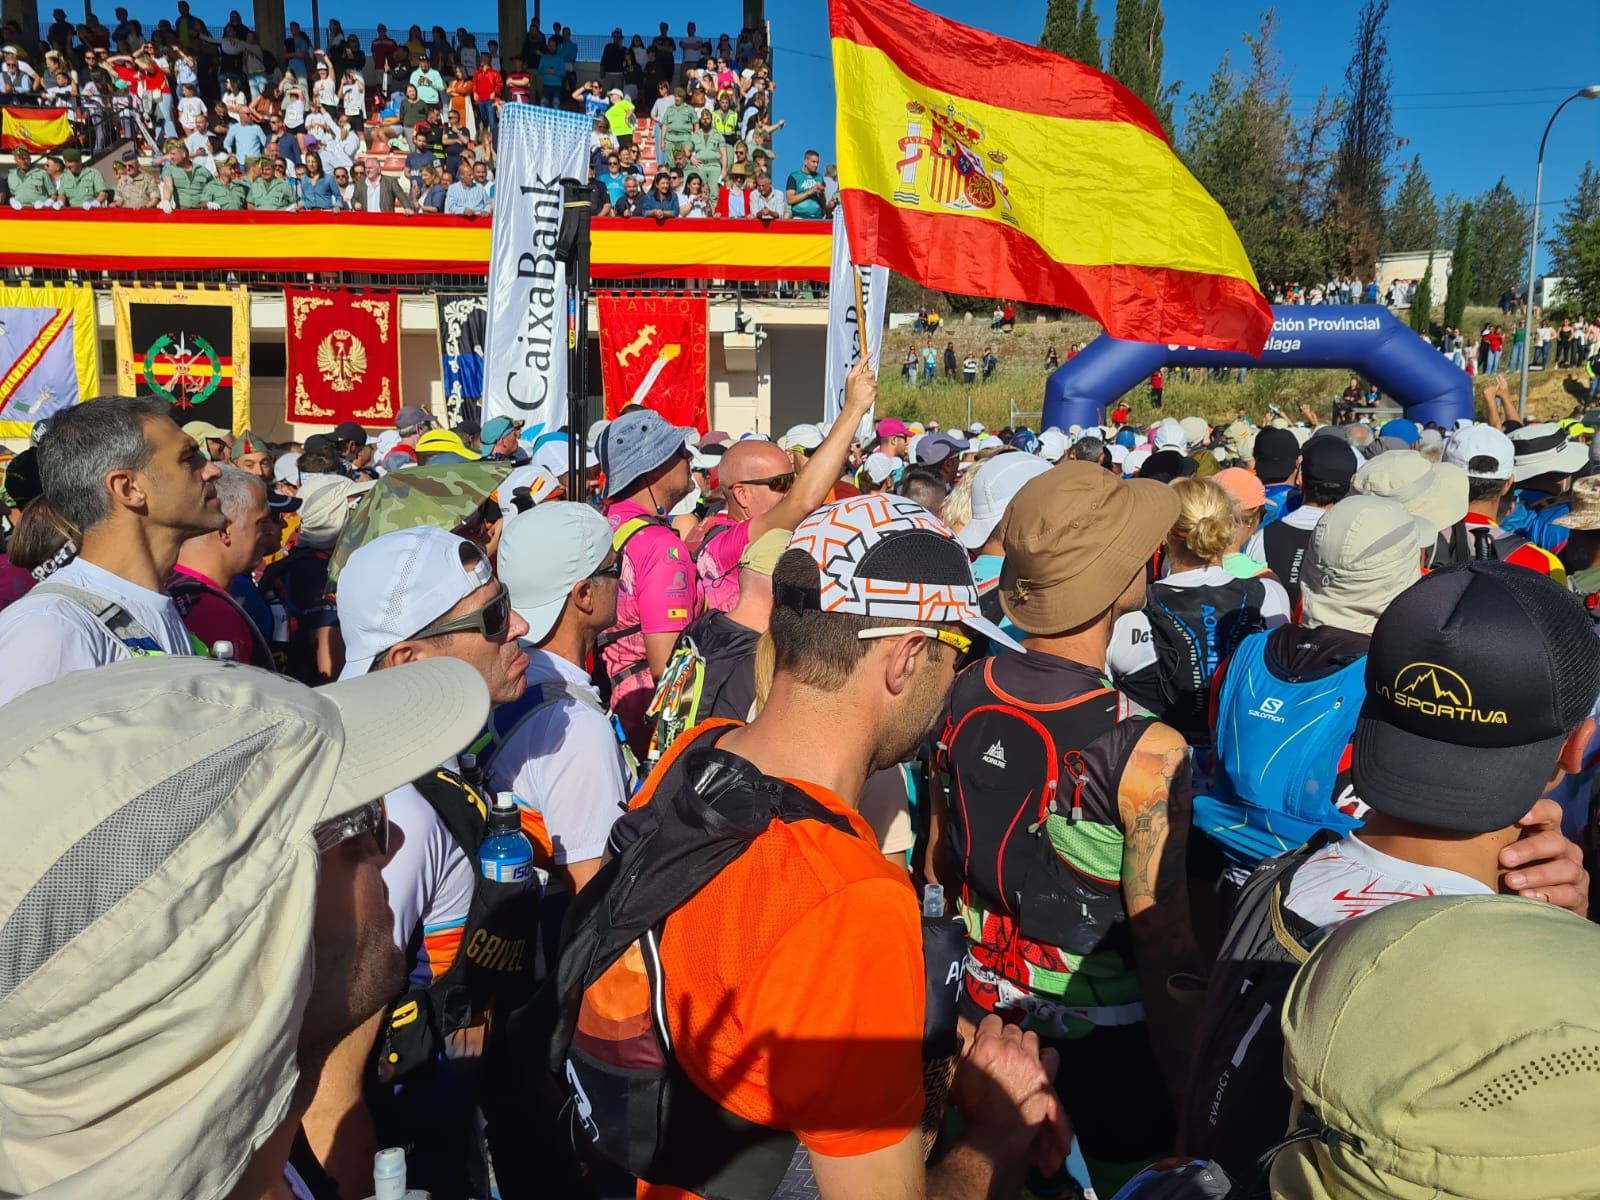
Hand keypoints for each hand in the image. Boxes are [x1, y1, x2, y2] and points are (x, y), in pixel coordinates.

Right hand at [843, 355, 876, 413]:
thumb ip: (857, 377)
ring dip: (872, 387)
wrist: (853, 408)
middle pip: (871, 372)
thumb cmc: (851, 398)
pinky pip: (876, 389)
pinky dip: (874, 393)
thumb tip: (865, 373)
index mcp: (852, 376)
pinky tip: (868, 397)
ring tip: (865, 394)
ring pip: (875, 382)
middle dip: (871, 378)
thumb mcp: (850, 385)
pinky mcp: (872, 389)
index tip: (870, 353)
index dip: (865, 357)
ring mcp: (866, 384)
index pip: (860, 363)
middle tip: (865, 387)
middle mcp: (859, 378)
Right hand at [950, 1015, 1070, 1172]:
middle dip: (1007, 1038)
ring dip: (1025, 1045)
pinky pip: (1051, 1054)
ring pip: (1031, 1037)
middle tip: (1004, 1053)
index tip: (989, 1039)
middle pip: (1012, 1029)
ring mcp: (1029, 1059)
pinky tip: (1038, 1064)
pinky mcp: (1044, 1074)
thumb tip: (966, 1039)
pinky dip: (1045, 1057)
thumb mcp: (959, 1077)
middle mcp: (1010, 1047)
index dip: (990, 1030)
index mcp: (987, 1045)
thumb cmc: (974, 1108)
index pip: (992, 1020)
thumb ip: (965, 1054)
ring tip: (1021, 1058)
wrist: (995, 1134)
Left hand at [1500, 798, 1587, 915]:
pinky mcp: (1577, 896)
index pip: (1551, 812)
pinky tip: (1527, 897)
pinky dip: (1549, 895)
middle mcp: (1563, 849)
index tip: (1518, 818)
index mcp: (1545, 831)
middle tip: (1503, 859)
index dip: (1538, 811)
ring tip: (1511, 882)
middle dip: (1529, 849)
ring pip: (1565, 868)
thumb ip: (1491, 837)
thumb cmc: (1506, 871)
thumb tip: (1466, 822)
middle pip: (1554, 841)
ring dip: (1537, 875)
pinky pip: (1570, 893)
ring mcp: (1574, 872)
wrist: (1526, 908)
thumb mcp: (1499, 852)